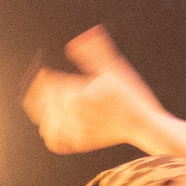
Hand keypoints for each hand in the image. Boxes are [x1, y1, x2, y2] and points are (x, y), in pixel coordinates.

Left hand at [23, 26, 167, 155]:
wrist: (144, 125)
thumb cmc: (131, 94)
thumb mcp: (115, 68)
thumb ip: (94, 52)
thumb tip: (75, 41)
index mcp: (80, 94)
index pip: (47, 84)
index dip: (43, 77)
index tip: (45, 73)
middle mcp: (75, 115)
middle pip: (43, 104)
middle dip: (41, 94)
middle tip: (43, 86)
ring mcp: (77, 132)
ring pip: (45, 125)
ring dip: (44, 114)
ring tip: (47, 106)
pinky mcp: (81, 144)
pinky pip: (55, 142)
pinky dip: (52, 134)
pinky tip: (57, 124)